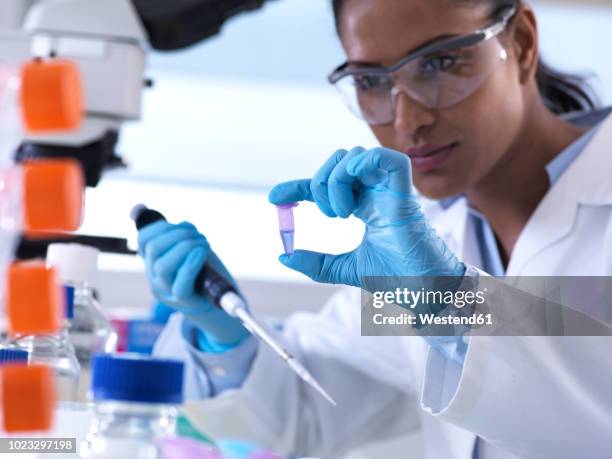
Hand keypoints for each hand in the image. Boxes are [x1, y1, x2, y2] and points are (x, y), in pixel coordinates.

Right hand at [138, 220, 248, 345]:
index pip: (143, 240)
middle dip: (178, 234)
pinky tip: (202, 252)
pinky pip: (181, 281)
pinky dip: (192, 262)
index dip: (161, 226)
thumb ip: (183, 238)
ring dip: (186, 246)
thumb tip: (175, 220)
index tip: (184, 225)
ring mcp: (167, 291)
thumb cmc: (205, 275)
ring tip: (203, 243)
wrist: (220, 305)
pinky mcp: (183, 300)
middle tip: (197, 235)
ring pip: (163, 265)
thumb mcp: (191, 252)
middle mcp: (156, 277)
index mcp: (154, 263)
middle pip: (153, 249)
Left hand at [268, 147, 464, 290]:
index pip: (326, 184)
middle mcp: (375, 192)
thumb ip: (316, 262)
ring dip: (336, 180)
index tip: (274, 198)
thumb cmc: (394, 278)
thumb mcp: (343, 269)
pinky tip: (353, 185)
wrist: (421, 291)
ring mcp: (389, 189)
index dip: (297, 186)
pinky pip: (387, 158)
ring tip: (342, 213)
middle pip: (338, 161)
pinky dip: (363, 163)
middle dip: (320, 182)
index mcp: (363, 205)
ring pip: (355, 156)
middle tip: (328, 215)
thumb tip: (284, 255)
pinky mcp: (405, 191)